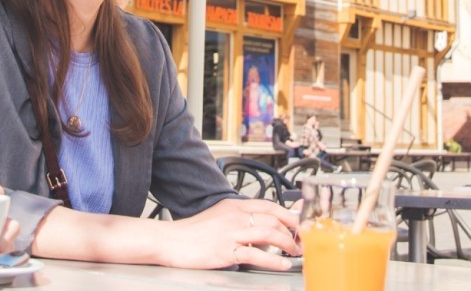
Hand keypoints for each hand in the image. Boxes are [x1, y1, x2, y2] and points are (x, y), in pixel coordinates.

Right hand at [158, 197, 301, 269]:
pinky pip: (255, 253)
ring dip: (287, 244)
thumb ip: (239, 219)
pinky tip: (282, 264)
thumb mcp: (219, 217)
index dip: (289, 215)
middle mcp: (235, 216)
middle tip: (301, 242)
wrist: (169, 240)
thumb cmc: (192, 233)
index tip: (299, 225)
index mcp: (234, 206)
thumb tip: (261, 228)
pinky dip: (273, 259)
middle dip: (292, 232)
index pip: (270, 205)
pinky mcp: (225, 251)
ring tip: (295, 253)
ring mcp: (230, 233)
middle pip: (273, 218)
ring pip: (269, 233)